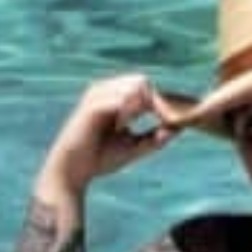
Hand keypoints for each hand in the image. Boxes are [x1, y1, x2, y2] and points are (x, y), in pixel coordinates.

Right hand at [42, 74, 181, 191]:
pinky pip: (121, 99)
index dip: (162, 103)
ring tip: (143, 127)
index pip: (145, 88)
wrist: (72, 170)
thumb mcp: (134, 148)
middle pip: (142, 81)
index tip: (175, 121)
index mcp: (116, 97)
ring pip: (134, 85)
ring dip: (145, 106)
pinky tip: (127, 127)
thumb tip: (178, 128)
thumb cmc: (100, 159)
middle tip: (164, 123)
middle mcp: (107, 90)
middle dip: (156, 101)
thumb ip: (155, 138)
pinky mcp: (92, 105)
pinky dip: (131, 111)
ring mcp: (98, 95)